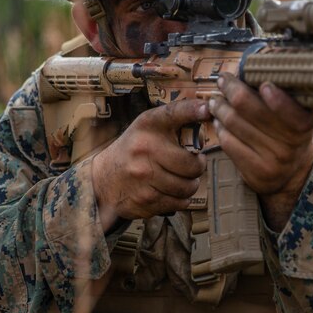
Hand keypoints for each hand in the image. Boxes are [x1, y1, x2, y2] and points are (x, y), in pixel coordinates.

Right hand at [92, 99, 208, 230]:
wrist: (104, 178)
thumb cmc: (135, 150)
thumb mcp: (147, 128)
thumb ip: (175, 122)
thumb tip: (208, 113)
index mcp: (147, 125)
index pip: (173, 114)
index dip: (193, 111)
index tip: (207, 109)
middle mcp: (144, 148)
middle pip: (192, 165)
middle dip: (198, 167)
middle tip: (194, 164)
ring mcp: (144, 176)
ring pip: (188, 187)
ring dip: (191, 185)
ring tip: (183, 179)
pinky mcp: (145, 199)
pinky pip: (179, 203)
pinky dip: (181, 199)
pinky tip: (172, 191)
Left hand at [208, 73, 312, 229]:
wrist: (291, 172)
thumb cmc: (289, 130)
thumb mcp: (297, 111)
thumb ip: (282, 91)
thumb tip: (247, 66)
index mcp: (306, 123)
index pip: (292, 113)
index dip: (278, 99)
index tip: (264, 85)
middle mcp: (293, 144)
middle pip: (251, 110)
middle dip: (232, 89)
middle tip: (223, 80)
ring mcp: (274, 161)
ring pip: (235, 124)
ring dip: (220, 107)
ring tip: (216, 100)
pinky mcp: (257, 173)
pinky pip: (228, 142)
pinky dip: (220, 127)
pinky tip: (218, 121)